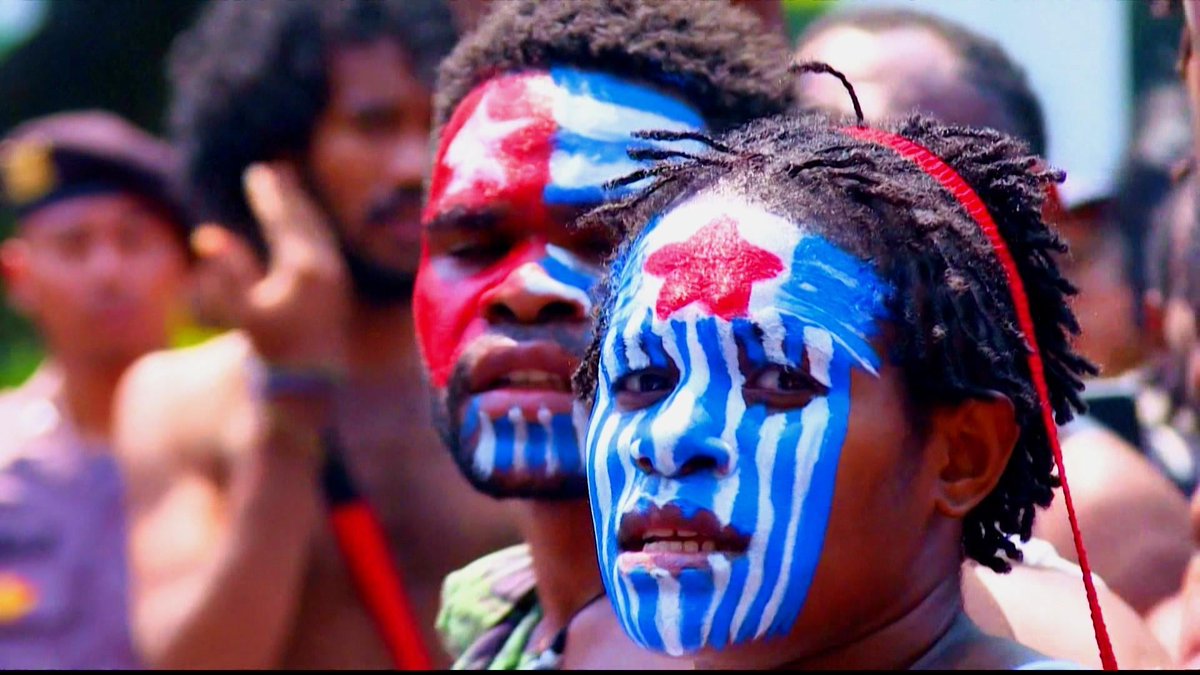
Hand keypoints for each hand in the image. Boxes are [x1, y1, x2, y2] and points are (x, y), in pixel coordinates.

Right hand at [189, 162, 349, 373]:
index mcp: (304, 267)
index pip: (285, 220)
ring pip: (316, 228)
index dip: (270, 195)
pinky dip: (309, 224)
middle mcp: (326, 266)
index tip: (257, 171)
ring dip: (299, 205)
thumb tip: (206, 234)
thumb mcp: (243, 311)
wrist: (310, 376)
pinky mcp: (338, 285)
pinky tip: (298, 218)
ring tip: (284, 182)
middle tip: (271, 168)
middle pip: (304, 218)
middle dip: (287, 192)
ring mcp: (336, 275)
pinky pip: (322, 241)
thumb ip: (227, 274)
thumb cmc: (270, 344)